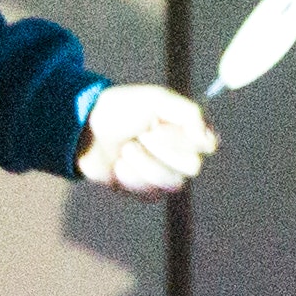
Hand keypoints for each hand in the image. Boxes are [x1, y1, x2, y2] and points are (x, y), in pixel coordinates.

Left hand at [74, 81, 211, 196]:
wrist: (84, 129)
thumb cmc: (121, 109)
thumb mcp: (156, 100)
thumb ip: (190, 114)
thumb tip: (211, 142)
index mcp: (188, 128)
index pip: (208, 144)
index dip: (185, 138)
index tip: (160, 126)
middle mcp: (181, 152)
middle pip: (192, 166)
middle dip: (162, 150)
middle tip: (140, 135)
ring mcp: (164, 173)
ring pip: (172, 184)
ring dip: (144, 164)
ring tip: (126, 149)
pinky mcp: (145, 191)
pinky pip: (151, 194)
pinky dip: (131, 178)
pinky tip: (118, 165)